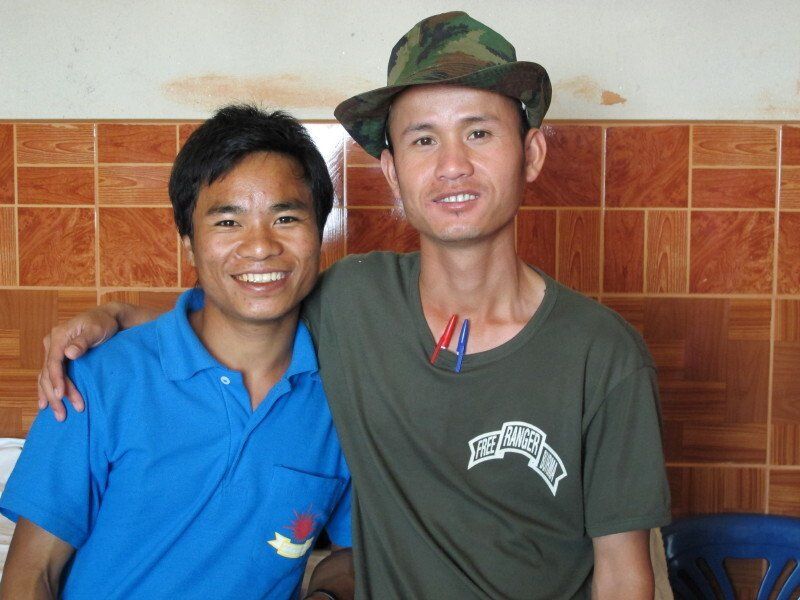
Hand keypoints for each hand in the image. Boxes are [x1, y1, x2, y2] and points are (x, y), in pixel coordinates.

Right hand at [38, 306, 119, 420]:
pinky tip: (46, 404)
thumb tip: (69, 354)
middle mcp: (52, 343)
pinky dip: (47, 390)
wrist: (107, 318)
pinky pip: (49, 375)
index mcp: (59, 336)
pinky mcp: (58, 356)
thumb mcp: (97, 330)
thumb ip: (83, 341)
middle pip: (48, 373)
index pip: (54, 362)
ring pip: (46, 377)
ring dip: (51, 397)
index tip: (62, 396)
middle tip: (64, 414)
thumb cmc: (104, 323)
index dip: (57, 380)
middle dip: (55, 395)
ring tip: (59, 414)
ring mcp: (53, 350)